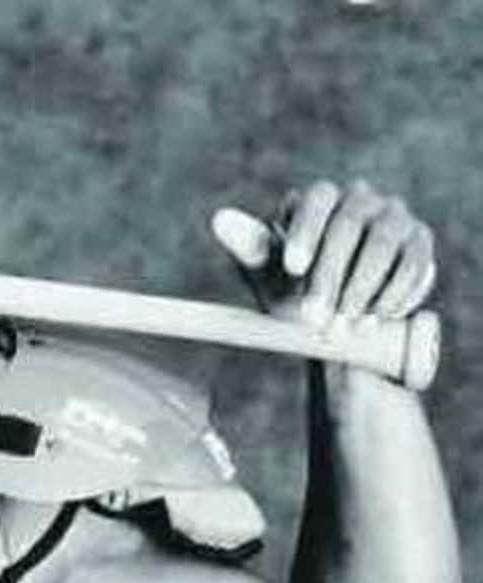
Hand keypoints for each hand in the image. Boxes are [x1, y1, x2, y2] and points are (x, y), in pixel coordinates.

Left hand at [211, 179, 436, 327]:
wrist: (337, 321)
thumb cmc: (294, 290)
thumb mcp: (268, 273)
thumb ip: (250, 246)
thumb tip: (219, 218)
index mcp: (320, 199)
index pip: (315, 201)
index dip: (304, 233)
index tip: (291, 269)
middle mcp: (360, 199)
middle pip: (348, 226)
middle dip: (329, 276)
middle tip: (312, 317)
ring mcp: (393, 218)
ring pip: (382, 245)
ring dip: (360, 289)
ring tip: (341, 325)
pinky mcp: (419, 243)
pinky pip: (412, 264)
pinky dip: (392, 294)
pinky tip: (373, 319)